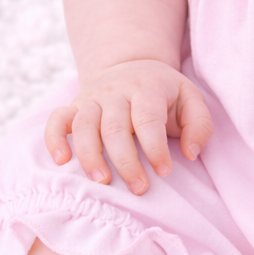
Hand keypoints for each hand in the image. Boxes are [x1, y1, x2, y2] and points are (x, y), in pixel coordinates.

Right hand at [44, 60, 212, 195]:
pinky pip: (57, 120)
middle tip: (139, 188)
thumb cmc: (165, 93)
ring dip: (90, 156)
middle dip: (125, 161)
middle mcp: (116, 92)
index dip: (155, 147)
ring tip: (102, 181)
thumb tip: (189, 153)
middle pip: (115, 127)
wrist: (131, 66)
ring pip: (84, 126)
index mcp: (147, 89)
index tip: (164, 171)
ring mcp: (92, 98)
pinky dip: (54, 139)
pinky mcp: (73, 106)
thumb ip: (199, 125)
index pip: (147, 119)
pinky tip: (62, 161)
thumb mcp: (191, 99)